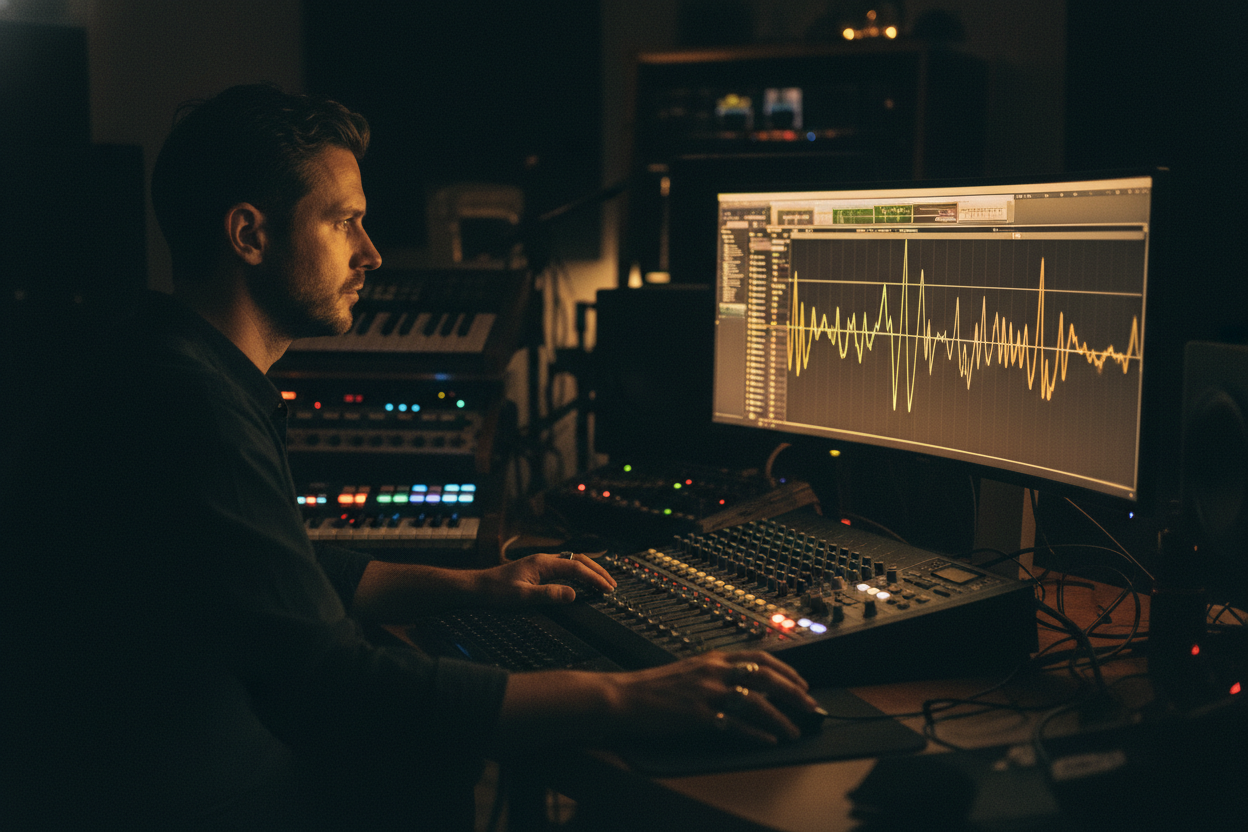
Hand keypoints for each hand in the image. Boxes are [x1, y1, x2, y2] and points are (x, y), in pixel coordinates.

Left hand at [474, 552, 616, 607]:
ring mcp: (541, 564)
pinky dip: (578, 573)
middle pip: (579, 560)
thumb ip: (548, 595)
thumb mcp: (522, 597)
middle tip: (612, 585)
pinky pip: (565, 567)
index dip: (594, 578)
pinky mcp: (538, 570)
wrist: (478, 587)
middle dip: (597, 571)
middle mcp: (544, 560)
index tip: (608, 589)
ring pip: (572, 562)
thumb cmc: (496, 592)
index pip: (577, 568)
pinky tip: (581, 581)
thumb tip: (573, 594)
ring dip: (589, 570)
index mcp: (543, 563)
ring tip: (602, 582)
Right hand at [610, 650, 823, 745]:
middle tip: (810, 705)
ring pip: (757, 701)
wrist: (625, 697)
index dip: (786, 670)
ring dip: (781, 717)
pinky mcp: (700, 715)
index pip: (760, 658)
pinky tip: (769, 739)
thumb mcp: (691, 670)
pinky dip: (757, 733)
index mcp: (714, 658)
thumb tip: (745, 682)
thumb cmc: (655, 687)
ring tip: (795, 730)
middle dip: (793, 692)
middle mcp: (714, 671)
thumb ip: (717, 672)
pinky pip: (737, 725)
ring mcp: (708, 692)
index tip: (802, 683)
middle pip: (766, 677)